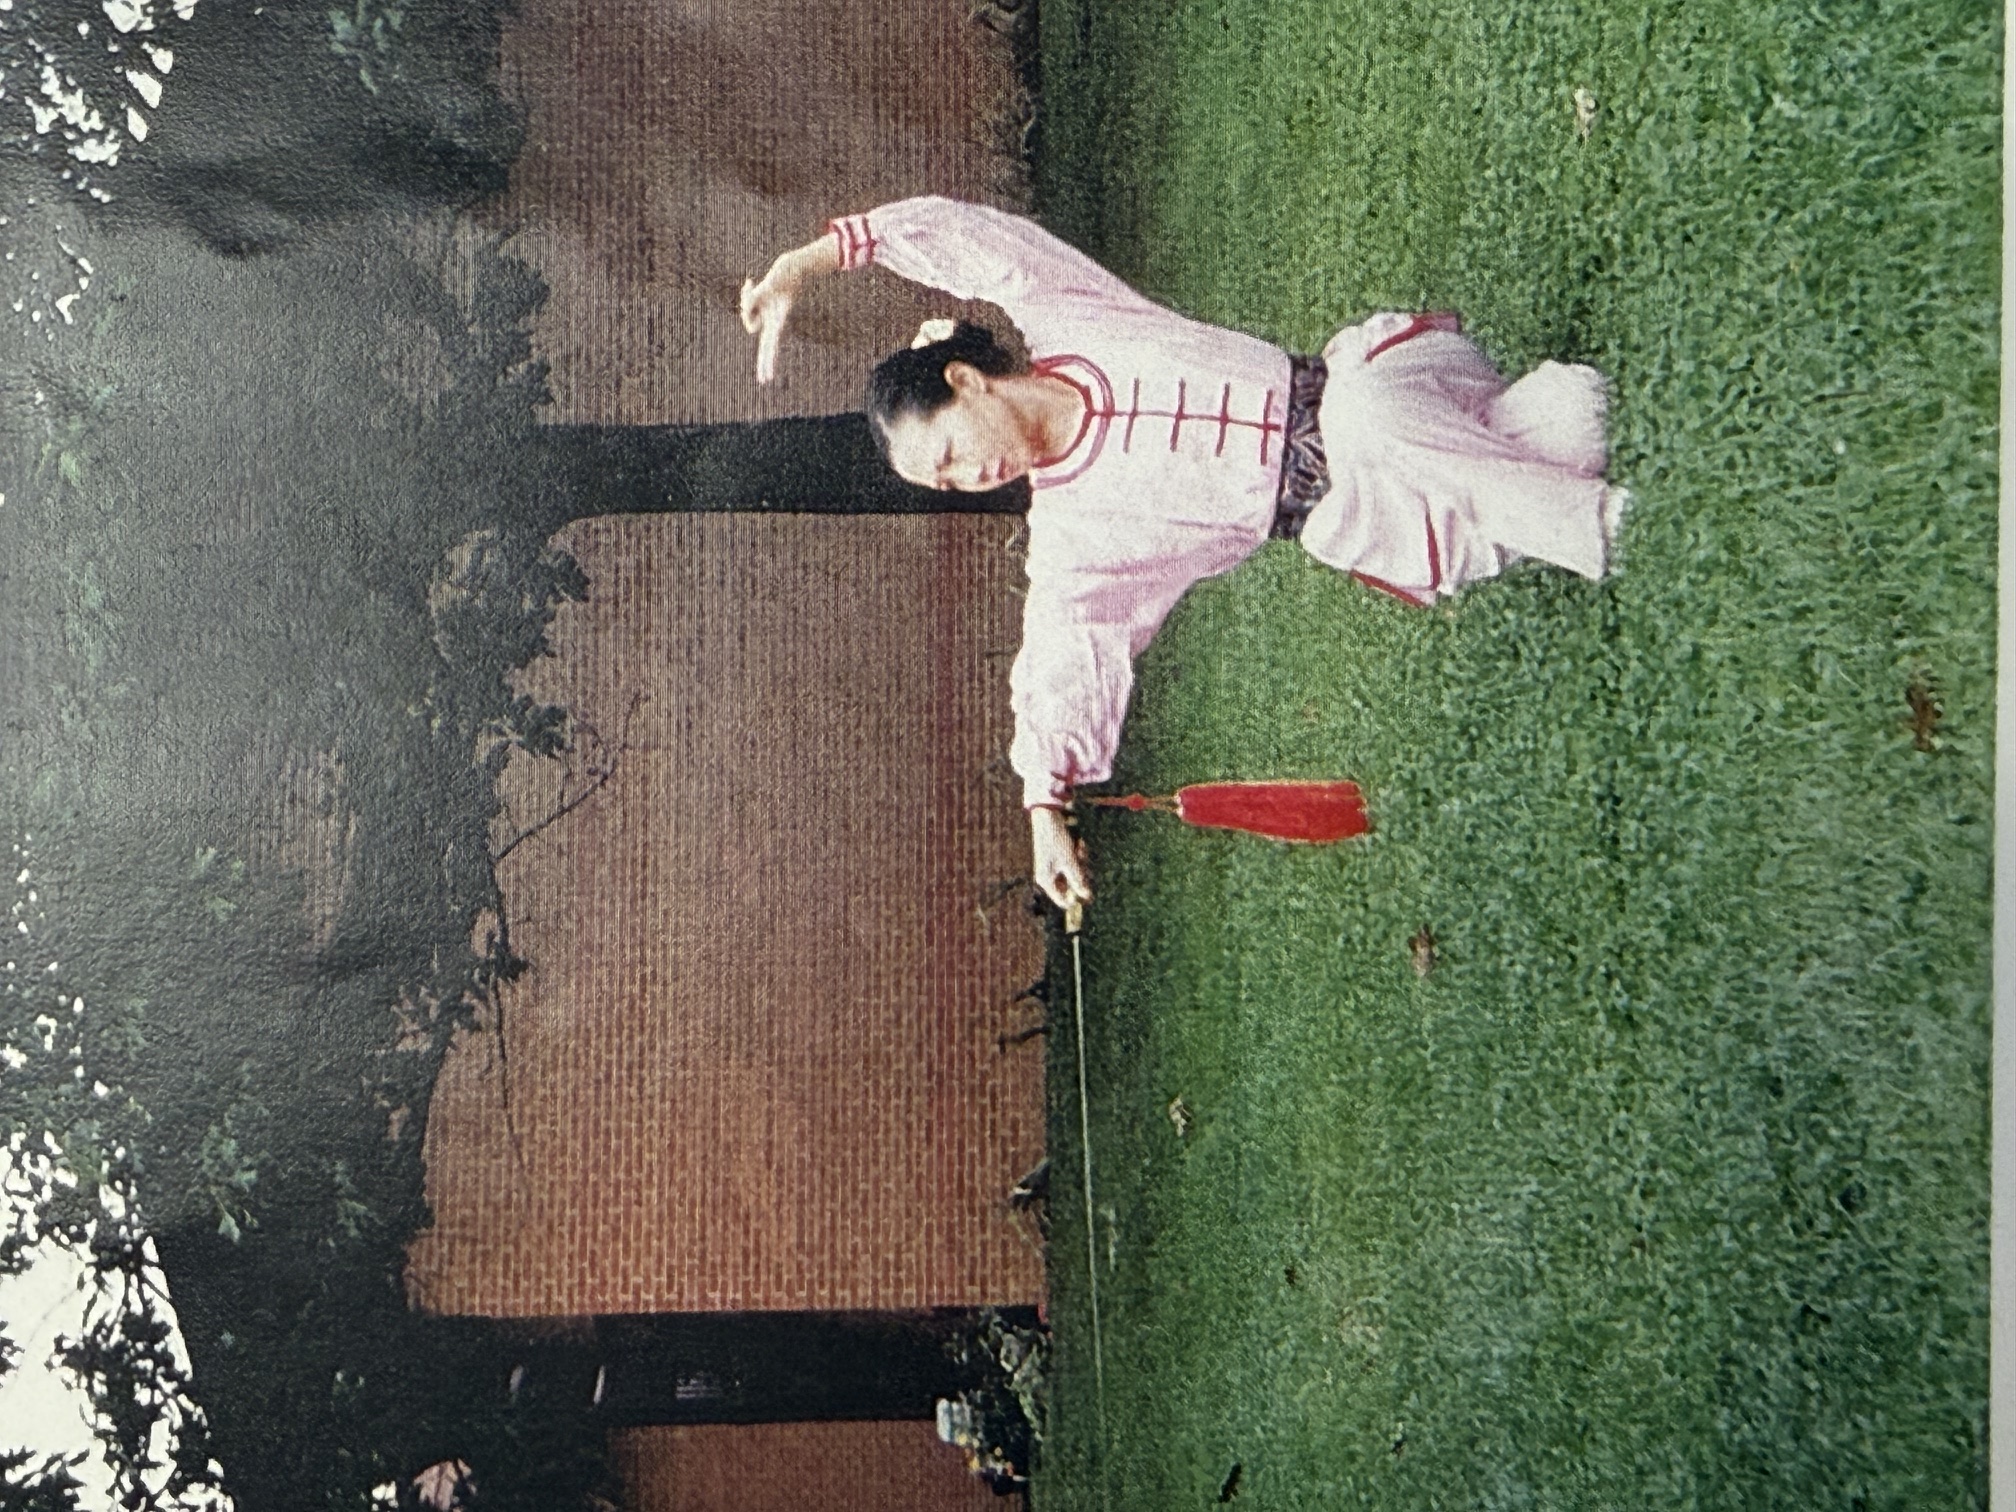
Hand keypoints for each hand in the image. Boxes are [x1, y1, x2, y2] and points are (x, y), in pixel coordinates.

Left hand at [738, 258, 797, 384]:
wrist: (795, 267)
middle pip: (767, 345)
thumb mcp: (770, 284)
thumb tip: (743, 306)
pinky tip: (750, 282)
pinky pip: (749, 304)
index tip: (767, 377)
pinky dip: (747, 293)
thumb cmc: (787, 273)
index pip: (771, 344)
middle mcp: (773, 320)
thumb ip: (753, 297)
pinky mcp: (764, 305)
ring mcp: (768, 313)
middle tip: (765, 380)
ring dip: (746, 299)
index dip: (767, 360)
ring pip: (747, 315)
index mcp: (778, 320)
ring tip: (751, 284)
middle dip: (765, 361)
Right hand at [1030, 806, 1091, 910]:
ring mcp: (1052, 867)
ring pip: (1073, 874)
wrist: (1048, 817)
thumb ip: (1079, 880)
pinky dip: (1077, 856)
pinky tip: (1079, 844)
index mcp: (1046, 881)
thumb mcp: (1070, 861)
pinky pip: (1071, 864)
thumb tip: (1087, 897)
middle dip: (1081, 874)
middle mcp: (1047, 876)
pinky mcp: (1056, 858)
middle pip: (1070, 887)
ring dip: (1081, 863)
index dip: (1076, 899)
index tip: (1089, 892)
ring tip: (1081, 848)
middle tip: (1084, 862)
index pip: (1062, 901)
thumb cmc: (1056, 840)